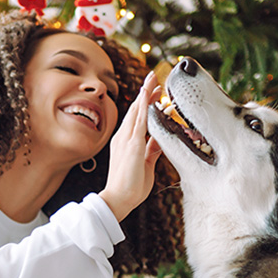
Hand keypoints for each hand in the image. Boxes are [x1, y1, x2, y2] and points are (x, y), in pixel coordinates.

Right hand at [99, 72, 162, 220]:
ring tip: (154, 79)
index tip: (154, 93)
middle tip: (155, 78)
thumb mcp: (146, 164)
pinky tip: (149, 94)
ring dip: (146, 94)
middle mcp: (123, 137)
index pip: (138, 118)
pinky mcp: (132, 144)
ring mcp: (126, 139)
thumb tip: (159, 140)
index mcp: (126, 142)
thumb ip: (152, 150)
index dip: (146, 103)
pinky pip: (140, 121)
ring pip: (137, 111)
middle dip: (146, 93)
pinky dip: (145, 106)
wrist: (118, 199)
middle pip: (136, 109)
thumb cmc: (131, 187)